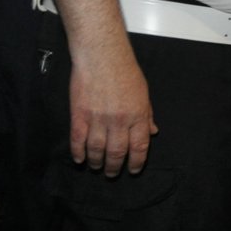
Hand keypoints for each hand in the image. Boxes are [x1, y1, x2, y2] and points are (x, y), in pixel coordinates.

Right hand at [68, 51, 157, 176]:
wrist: (102, 57)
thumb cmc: (125, 72)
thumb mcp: (144, 93)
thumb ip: (147, 115)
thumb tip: (152, 132)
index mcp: (138, 115)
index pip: (139, 147)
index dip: (136, 162)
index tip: (133, 170)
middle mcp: (119, 120)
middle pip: (117, 152)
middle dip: (115, 167)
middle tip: (112, 173)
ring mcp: (98, 119)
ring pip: (97, 150)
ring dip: (97, 162)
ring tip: (97, 167)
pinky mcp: (79, 115)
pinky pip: (78, 140)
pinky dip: (78, 152)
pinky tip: (80, 159)